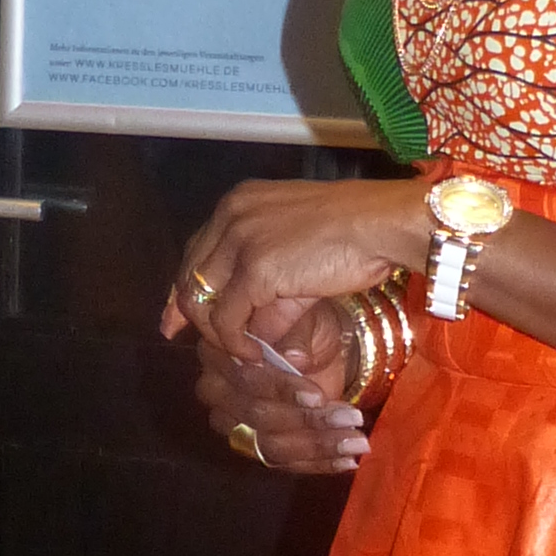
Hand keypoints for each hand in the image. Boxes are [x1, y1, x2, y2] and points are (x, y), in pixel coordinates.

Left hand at [164, 177, 431, 354]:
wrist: (380, 224)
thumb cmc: (354, 232)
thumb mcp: (297, 245)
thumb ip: (267, 276)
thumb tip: (251, 326)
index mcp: (240, 202)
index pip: (196, 249)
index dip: (183, 285)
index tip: (175, 317)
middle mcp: (231, 215)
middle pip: (190, 273)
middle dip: (185, 312)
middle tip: (183, 339)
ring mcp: (240, 240)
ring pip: (204, 299)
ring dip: (218, 332)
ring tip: (241, 350)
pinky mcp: (255, 270)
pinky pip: (229, 319)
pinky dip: (238, 342)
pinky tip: (255, 353)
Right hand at [182, 296, 367, 476]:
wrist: (319, 347)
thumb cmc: (308, 328)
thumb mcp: (306, 320)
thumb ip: (295, 335)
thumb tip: (294, 358)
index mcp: (221, 351)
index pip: (247, 378)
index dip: (282, 390)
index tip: (319, 396)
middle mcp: (216, 389)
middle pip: (258, 416)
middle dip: (308, 420)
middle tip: (351, 419)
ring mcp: (232, 423)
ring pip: (270, 445)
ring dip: (317, 445)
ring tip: (356, 440)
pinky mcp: (253, 446)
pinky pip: (282, 464)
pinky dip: (318, 464)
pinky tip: (347, 460)